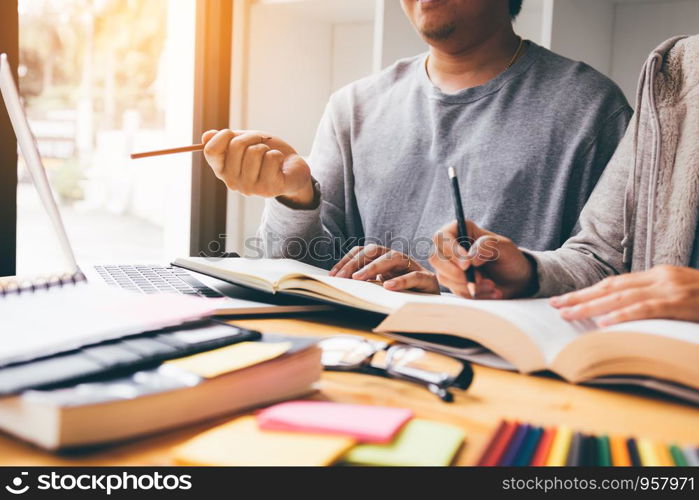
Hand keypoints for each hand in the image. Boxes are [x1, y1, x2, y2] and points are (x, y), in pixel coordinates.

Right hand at [201, 129, 315, 207]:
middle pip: (235, 145)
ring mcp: (249, 188)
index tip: (235, 133)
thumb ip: (227, 140)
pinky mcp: (268, 189)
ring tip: (269, 156)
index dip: (223, 135)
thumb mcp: (245, 143)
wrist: (291, 170)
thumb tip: (206, 136)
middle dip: (252, 137)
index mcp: (222, 170)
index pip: (210, 150)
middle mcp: (232, 182)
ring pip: (255, 151)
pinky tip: (278, 165)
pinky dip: (277, 154)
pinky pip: (271, 158)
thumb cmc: (266, 154)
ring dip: (266, 147)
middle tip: (261, 143)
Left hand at [329, 244, 439, 293]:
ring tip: (359, 278)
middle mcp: (399, 260)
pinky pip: (414, 276)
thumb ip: (367, 284)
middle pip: (375, 251)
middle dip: (356, 262)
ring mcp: (414, 267)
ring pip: (394, 257)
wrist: (436, 306)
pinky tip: (388, 287)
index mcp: (386, 260)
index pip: (364, 252)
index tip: (333, 275)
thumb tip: (340, 285)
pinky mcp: (427, 280)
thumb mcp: (383, 290)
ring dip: (374, 266)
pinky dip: (401, 280)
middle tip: (342, 277)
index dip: (347, 260)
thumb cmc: (406, 297)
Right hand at [428, 220, 535, 298]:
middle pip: (435, 258)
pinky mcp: (453, 283)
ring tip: (492, 285)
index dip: (451, 251)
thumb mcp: (505, 248)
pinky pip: (455, 291)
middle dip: (455, 272)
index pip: (442, 238)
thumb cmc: (509, 257)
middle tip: (478, 278)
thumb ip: (487, 247)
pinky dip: (473, 294)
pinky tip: (491, 292)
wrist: (515, 279)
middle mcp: (450, 247)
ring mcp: (449, 266)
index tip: (467, 265)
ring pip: (444, 277)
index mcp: (460, 230)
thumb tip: (470, 257)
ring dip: (468, 285)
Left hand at [551, 266, 698, 325]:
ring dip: (591, 306)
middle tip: (554, 306)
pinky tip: (602, 322)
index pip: (615, 282)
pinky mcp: (680, 302)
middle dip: (580, 297)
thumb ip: (654, 300)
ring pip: (621, 296)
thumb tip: (622, 313)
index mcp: (658, 274)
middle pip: (611, 286)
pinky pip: (645, 309)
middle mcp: (661, 277)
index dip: (588, 291)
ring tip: (568, 315)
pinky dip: (621, 314)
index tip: (565, 299)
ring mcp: (671, 288)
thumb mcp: (680, 296)